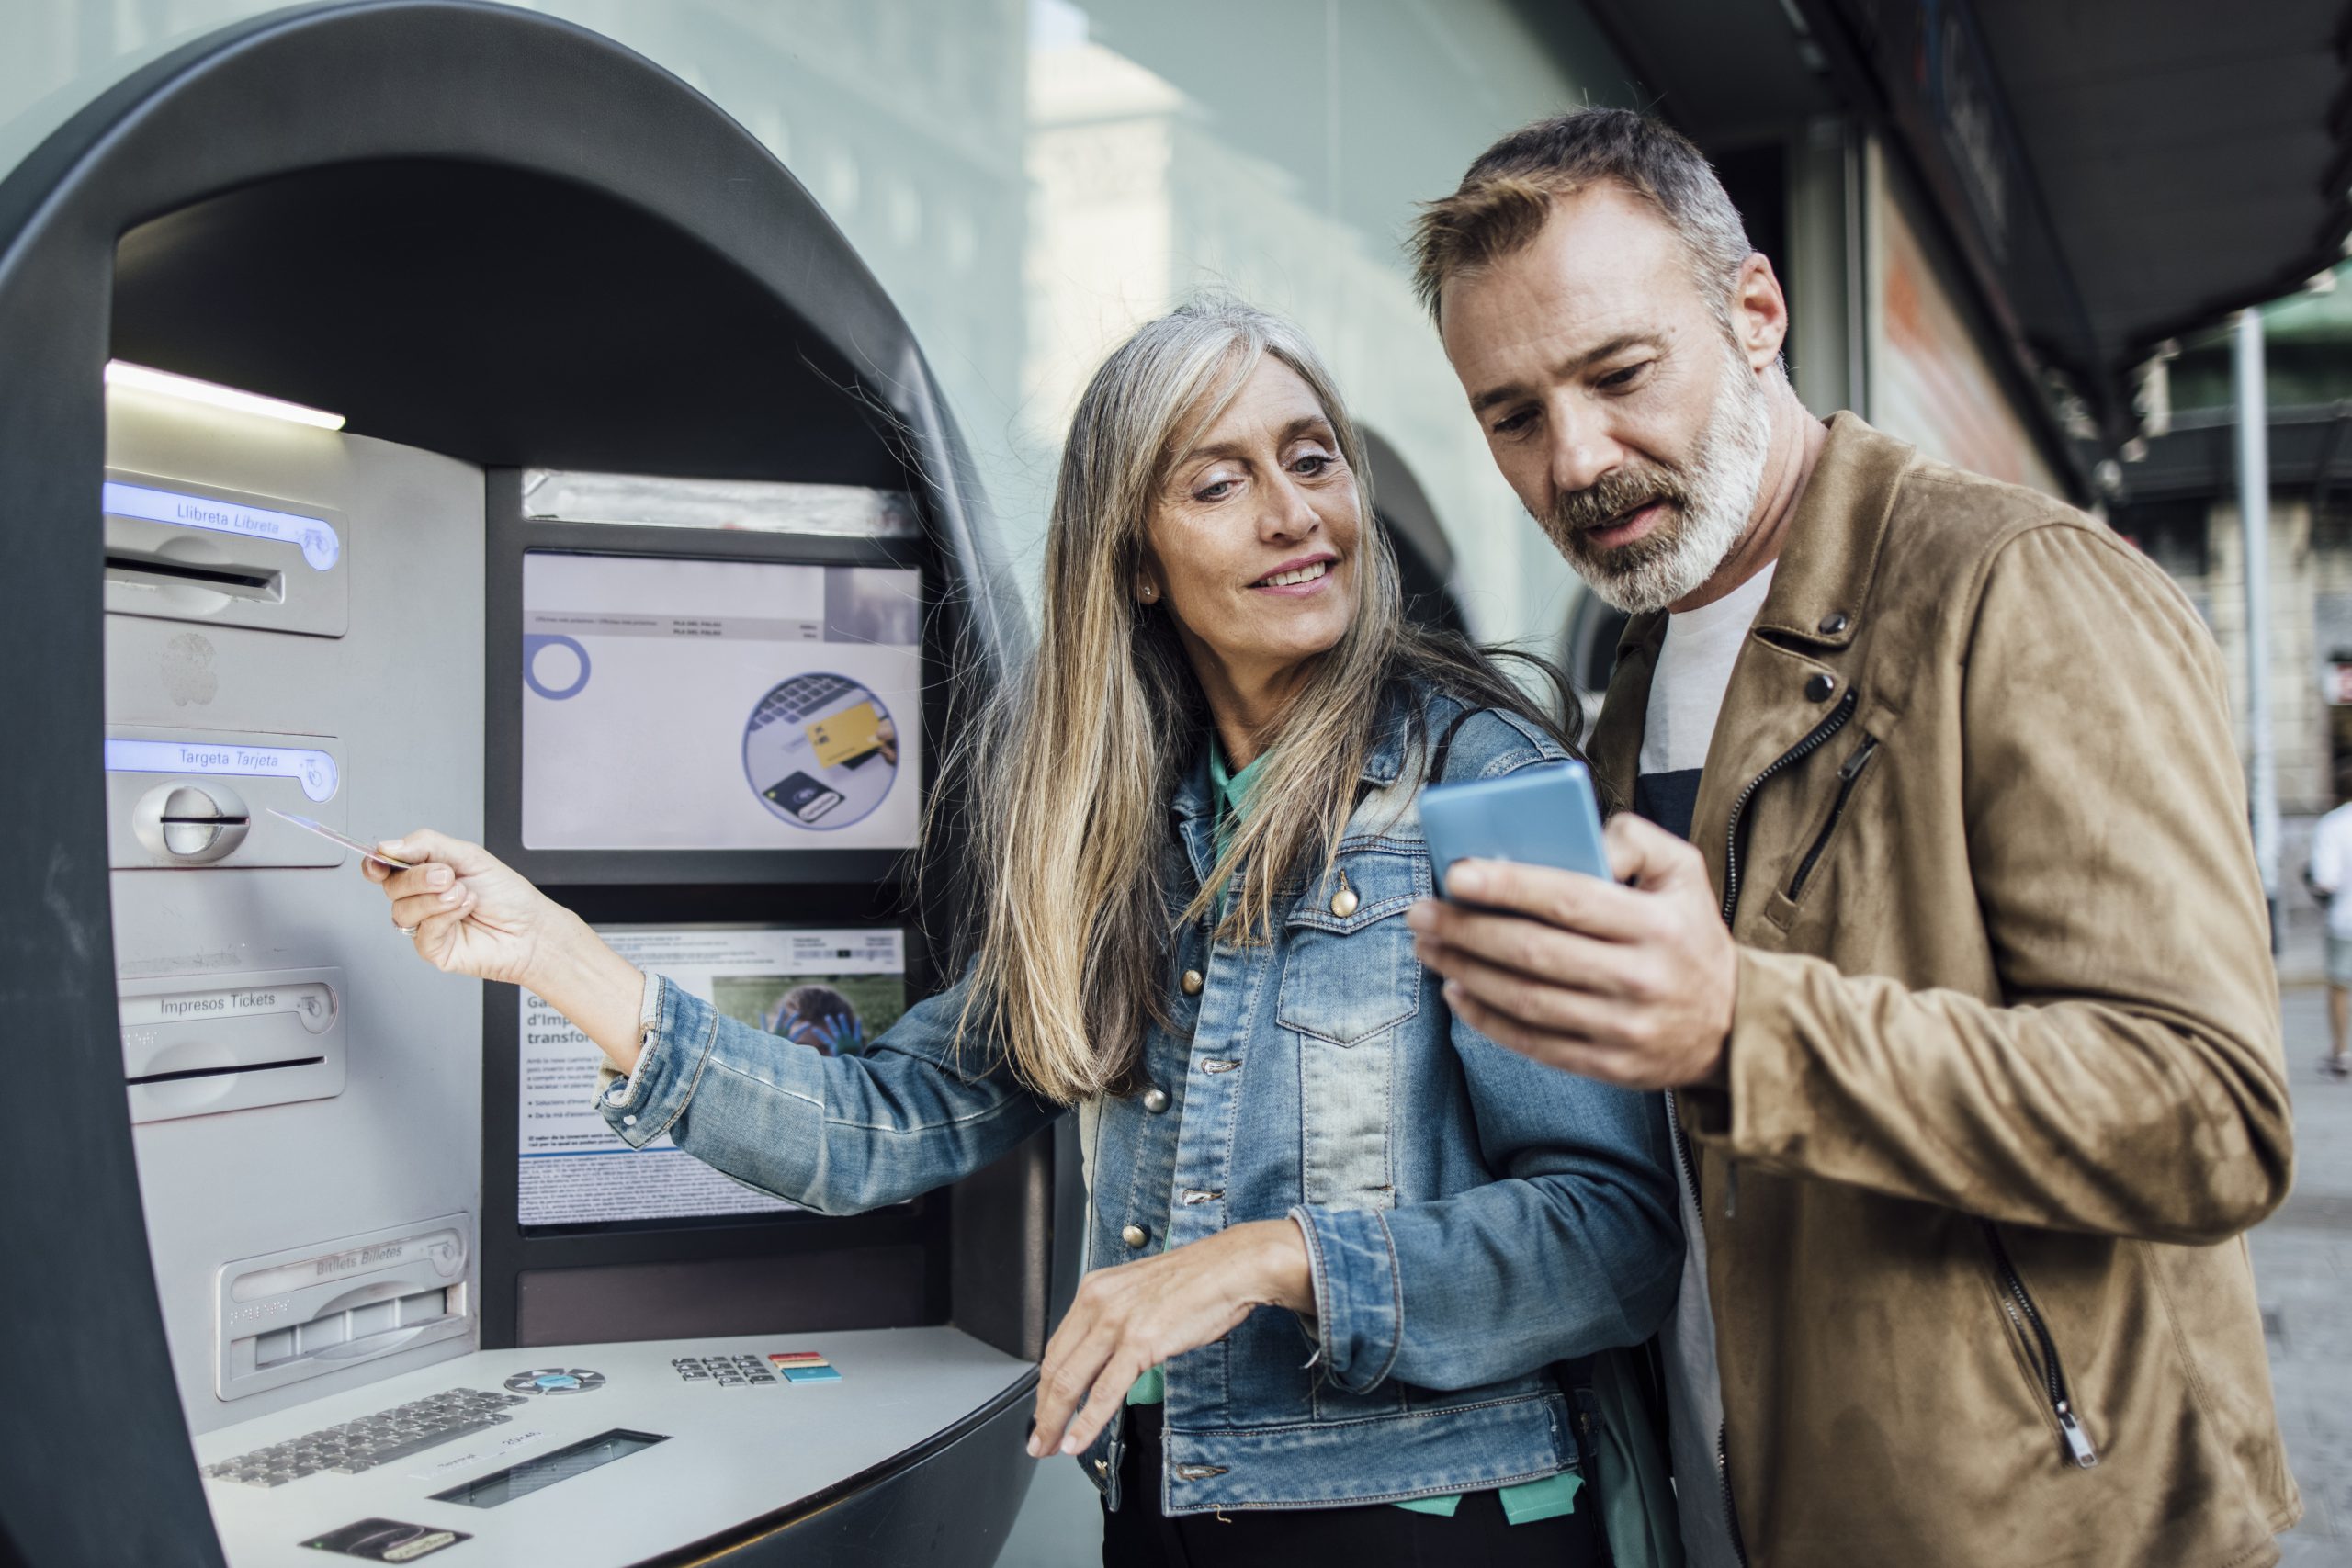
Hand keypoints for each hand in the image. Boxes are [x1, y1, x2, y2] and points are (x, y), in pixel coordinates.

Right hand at [364, 828, 560, 987]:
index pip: (386, 867)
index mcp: (427, 873)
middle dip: (418, 877)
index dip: (376, 863)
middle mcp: (422, 899)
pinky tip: (465, 909)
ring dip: (435, 898)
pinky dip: (445, 916)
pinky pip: (422, 931)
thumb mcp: (469, 856)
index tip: (382, 858)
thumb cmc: (508, 896)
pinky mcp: (432, 948)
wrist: (531, 929)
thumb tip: (389, 846)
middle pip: (392, 886)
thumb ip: (427, 845)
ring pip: (402, 910)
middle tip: (448, 875)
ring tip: (464, 894)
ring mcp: (425, 925)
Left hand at [1027, 1219, 1312, 1458]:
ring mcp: (1117, 1322)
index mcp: (1095, 1290)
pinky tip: (1079, 1440)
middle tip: (1039, 1438)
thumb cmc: (1195, 1280)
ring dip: (1057, 1422)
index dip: (1045, 1386)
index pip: (1056, 1346)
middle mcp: (1098, 1302)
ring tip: (1051, 1445)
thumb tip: (1101, 1360)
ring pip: (1072, 1382)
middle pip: (1055, 1367)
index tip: (1044, 1408)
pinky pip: (1105, 1392)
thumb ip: (1114, 1322)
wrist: (1230, 1267)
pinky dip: (1087, 1422)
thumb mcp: (1138, 1294)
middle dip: (1044, 1410)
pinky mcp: (1140, 1342)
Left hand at [1406, 811, 1736, 1088]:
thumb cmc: (1691, 934)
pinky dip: (1486, 1019)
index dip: (1508, 886)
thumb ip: (1635, 839)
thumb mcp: (1684, 871)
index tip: (1456, 872)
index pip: (1569, 900)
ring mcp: (1624, 1029)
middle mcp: (1640, 979)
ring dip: (1466, 971)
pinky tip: (1456, 991)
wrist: (1735, 1025)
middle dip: (1467, 930)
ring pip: (1526, 1000)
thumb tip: (1579, 836)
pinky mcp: (1609, 1067)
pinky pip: (1534, 1043)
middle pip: (1535, 952)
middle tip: (1421, 911)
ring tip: (1428, 946)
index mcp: (1657, 925)